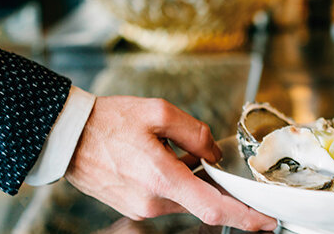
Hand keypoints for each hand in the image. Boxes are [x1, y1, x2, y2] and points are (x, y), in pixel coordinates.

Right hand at [65, 96, 276, 231]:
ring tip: (168, 149)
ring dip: (190, 179)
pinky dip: (175, 182)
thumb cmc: (108, 121)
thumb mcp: (158, 113)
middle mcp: (152, 201)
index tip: (267, 221)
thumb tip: (214, 153)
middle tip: (212, 160)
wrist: (66, 136)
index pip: (213, 208)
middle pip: (201, 200)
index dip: (245, 217)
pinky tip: (161, 159)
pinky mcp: (133, 206)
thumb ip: (195, 133)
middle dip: (214, 185)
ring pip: (183, 198)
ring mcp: (141, 207)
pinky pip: (166, 198)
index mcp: (161, 178)